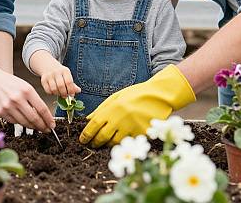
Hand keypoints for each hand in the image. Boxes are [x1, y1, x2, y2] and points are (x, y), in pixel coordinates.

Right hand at [0, 65, 54, 132]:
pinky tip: (24, 121)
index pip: (42, 109)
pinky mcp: (0, 112)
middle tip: (47, 129)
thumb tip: (44, 116)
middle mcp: (17, 99)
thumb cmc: (11, 83)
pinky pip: (14, 122)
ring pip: (24, 123)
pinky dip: (21, 123)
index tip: (52, 124)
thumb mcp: (26, 87)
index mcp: (27, 90)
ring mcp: (8, 106)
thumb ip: (35, 100)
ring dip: (33, 127)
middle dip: (42, 126)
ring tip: (37, 127)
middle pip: (34, 118)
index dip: (48, 119)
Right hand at [41, 65, 80, 97]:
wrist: (49, 66)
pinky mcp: (43, 80)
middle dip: (64, 93)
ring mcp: (49, 75)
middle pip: (61, 86)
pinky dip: (52, 93)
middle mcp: (56, 72)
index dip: (71, 90)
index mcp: (65, 71)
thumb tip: (78, 91)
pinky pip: (48, 90)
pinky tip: (54, 91)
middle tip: (65, 96)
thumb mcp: (68, 76)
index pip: (69, 82)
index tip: (71, 94)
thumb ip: (73, 84)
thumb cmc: (61, 73)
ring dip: (58, 94)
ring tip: (60, 93)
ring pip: (54, 89)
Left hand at [79, 65, 195, 146]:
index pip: (94, 125)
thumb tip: (88, 119)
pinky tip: (120, 140)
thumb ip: (102, 109)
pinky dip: (122, 143)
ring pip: (114, 143)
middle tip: (91, 144)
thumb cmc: (136, 94)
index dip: (86, 134)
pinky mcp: (141, 135)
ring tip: (105, 142)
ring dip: (107, 144)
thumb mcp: (117, 97)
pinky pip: (128, 143)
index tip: (82, 140)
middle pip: (102, 137)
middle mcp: (120, 119)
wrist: (158, 96)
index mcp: (113, 108)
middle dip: (94, 142)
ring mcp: (131, 128)